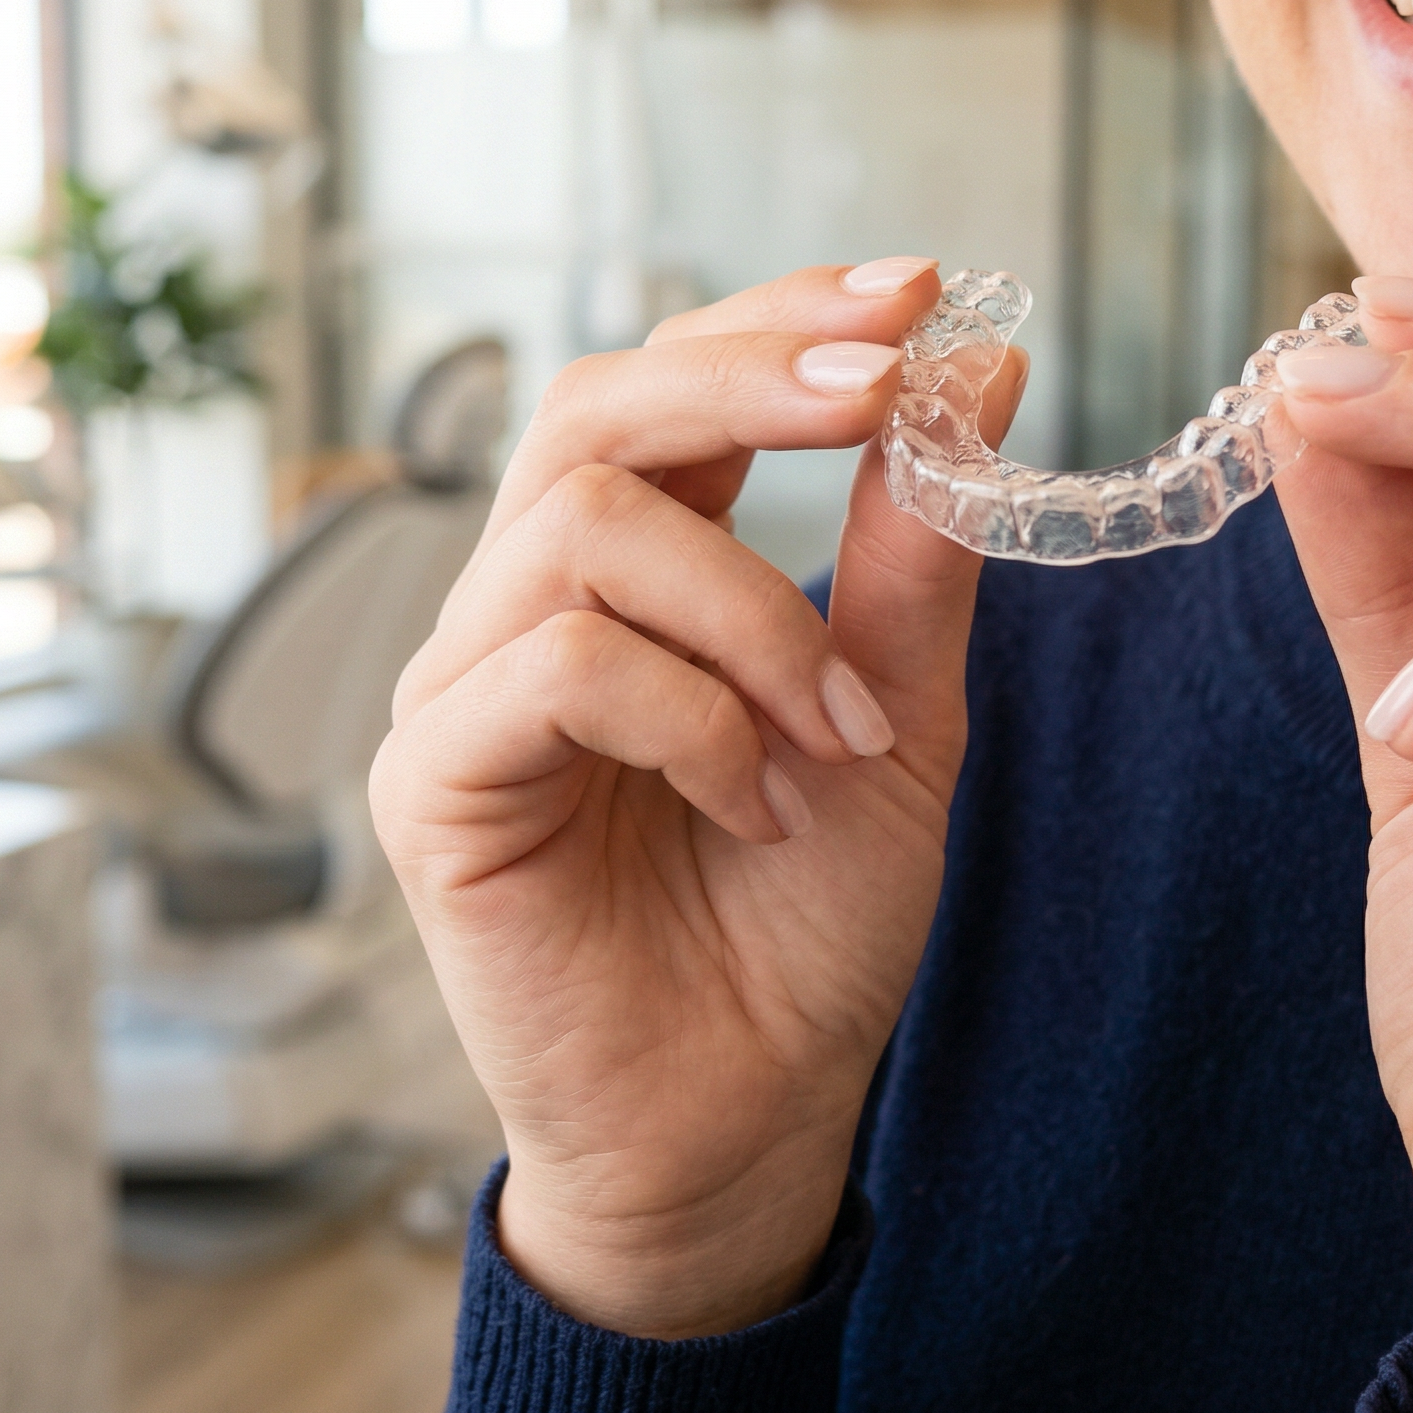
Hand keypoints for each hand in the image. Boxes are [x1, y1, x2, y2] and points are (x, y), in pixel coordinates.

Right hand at [370, 261, 1025, 1337]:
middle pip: (593, 408)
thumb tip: (981, 366)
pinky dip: (695, 717)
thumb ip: (916, 554)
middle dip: (748, 378)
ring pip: (584, 528)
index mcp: (632, 578)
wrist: (748, 1115)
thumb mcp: (898, 719)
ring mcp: (464, 690)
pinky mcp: (431, 782)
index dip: (777, 319)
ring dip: (757, 612)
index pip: (669, 388)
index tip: (914, 297)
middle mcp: (526, 608)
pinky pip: (556, 666)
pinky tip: (759, 803)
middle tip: (881, 394)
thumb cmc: (804, 924)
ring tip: (842, 732)